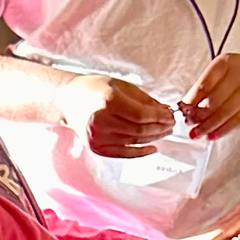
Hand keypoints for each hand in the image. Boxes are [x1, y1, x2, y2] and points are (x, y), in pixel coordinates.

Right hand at [56, 73, 174, 157]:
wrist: (68, 100)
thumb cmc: (95, 88)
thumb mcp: (120, 85)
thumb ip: (143, 98)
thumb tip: (164, 111)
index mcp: (108, 101)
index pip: (141, 115)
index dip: (160, 117)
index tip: (170, 115)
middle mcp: (102, 121)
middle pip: (140, 129)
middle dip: (160, 127)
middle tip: (171, 124)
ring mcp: (98, 137)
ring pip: (134, 141)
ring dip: (153, 138)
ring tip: (164, 132)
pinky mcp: (97, 148)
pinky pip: (124, 153)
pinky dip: (140, 152)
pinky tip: (153, 147)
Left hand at [180, 48, 239, 140]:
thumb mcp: (227, 67)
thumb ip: (209, 83)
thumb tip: (188, 105)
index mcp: (225, 63)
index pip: (204, 84)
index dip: (191, 100)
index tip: (182, 110)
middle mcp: (238, 75)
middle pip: (213, 101)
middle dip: (198, 115)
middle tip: (189, 124)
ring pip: (224, 113)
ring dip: (208, 126)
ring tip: (196, 134)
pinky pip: (238, 120)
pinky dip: (223, 129)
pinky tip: (213, 135)